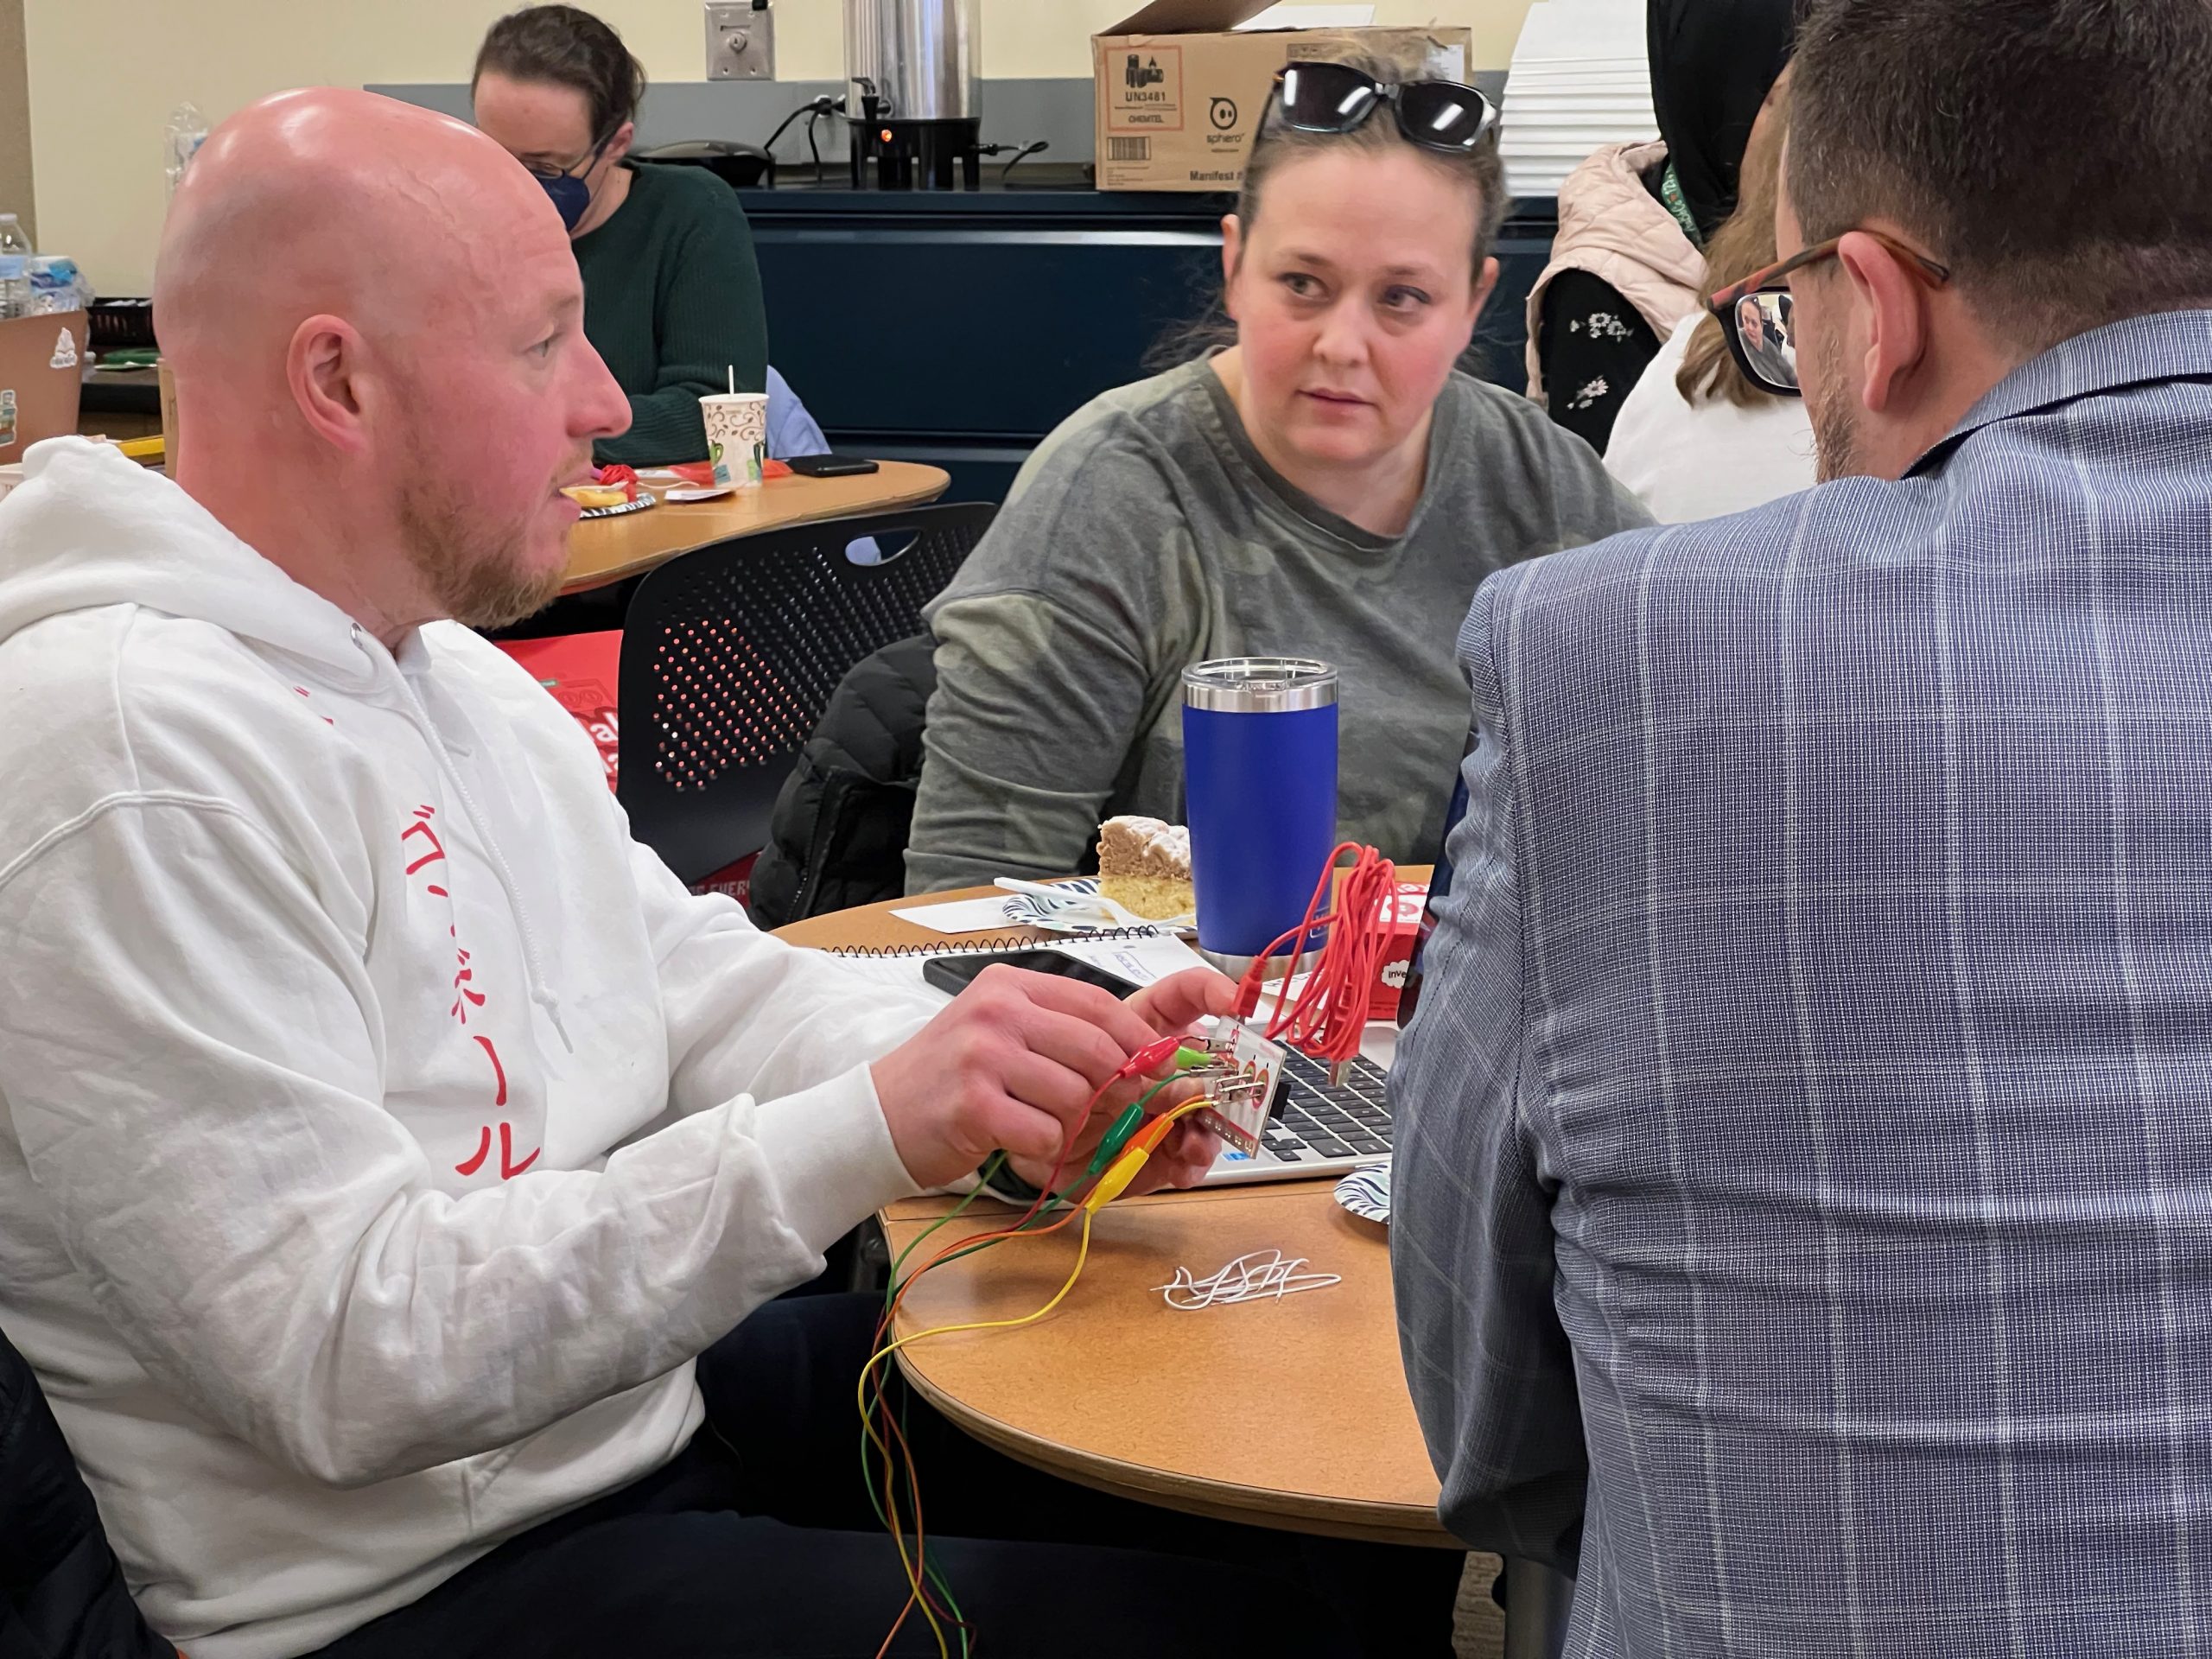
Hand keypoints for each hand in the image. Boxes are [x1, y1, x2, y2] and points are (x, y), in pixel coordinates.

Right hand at [868, 964, 1234, 1192]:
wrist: (879, 1116)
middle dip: (1117, 1089)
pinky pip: (1045, 1133)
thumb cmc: (948, 1078)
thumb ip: (1057, 1032)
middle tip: (1112, 1112)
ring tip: (1046, 1127)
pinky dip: (1044, 1149)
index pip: (1097, 1004)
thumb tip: (1140, 1052)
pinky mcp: (973, 1104)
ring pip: (1076, 1096)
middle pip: (1096, 1051)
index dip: (1137, 1039)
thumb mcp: (999, 1033)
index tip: (1159, 1065)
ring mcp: (983, 1056)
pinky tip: (1018, 1143)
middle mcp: (997, 1011)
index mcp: (1010, 986)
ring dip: (1074, 1125)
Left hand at [1060, 967, 1235, 1197]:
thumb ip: (1132, 1061)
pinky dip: (1191, 1163)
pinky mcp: (1162, 1152)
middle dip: (1222, 1082)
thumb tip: (1187, 1083)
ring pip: (1211, 1114)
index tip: (1235, 1002)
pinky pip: (1189, 1160)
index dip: (1215, 991)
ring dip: (1210, 1127)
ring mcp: (1168, 1111)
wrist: (1033, 1137)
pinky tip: (1184, 1162)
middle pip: (1215, 1066)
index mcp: (1149, 1030)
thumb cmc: (1058, 1083)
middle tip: (1213, 1096)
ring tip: (1194, 1139)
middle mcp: (1167, 1070)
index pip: (1189, 996)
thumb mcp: (1084, 1059)